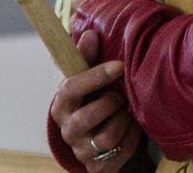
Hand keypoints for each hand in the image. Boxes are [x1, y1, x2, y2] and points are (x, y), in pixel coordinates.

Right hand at [50, 30, 141, 171]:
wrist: (94, 140)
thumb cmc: (92, 101)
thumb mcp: (87, 81)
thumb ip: (87, 57)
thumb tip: (90, 32)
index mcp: (61, 104)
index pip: (71, 88)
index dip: (95, 76)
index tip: (119, 65)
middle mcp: (67, 129)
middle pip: (87, 117)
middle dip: (110, 104)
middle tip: (120, 97)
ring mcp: (81, 149)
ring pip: (106, 137)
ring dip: (123, 121)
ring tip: (126, 113)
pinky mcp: (97, 164)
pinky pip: (120, 151)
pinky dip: (132, 137)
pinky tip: (132, 127)